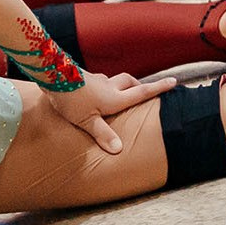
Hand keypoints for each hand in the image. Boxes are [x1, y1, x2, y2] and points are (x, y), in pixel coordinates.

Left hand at [48, 71, 175, 155]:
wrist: (51, 75)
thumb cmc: (70, 99)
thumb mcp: (86, 120)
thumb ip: (103, 134)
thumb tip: (120, 149)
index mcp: (114, 98)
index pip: (141, 92)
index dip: (158, 88)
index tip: (174, 82)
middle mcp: (108, 86)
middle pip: (129, 81)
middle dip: (139, 85)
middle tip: (145, 90)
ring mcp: (95, 79)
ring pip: (114, 79)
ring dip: (121, 84)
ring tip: (120, 93)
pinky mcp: (83, 76)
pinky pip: (99, 80)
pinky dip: (104, 85)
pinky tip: (95, 91)